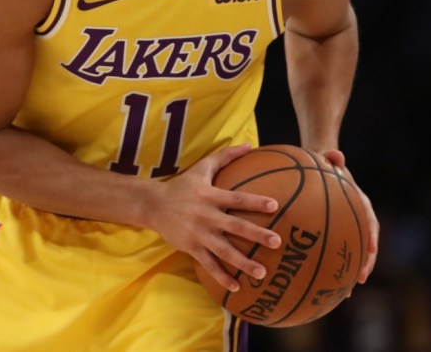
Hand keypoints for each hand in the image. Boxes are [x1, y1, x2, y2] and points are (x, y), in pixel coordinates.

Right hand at [145, 143, 281, 291]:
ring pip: (224, 250)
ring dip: (244, 262)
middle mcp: (206, 216)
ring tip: (262, 273)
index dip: (255, 202)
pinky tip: (237, 286)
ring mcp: (199, 234)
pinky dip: (222, 276)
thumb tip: (250, 144)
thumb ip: (226, 156)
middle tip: (277, 242)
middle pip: (235, 226)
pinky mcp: (191, 247)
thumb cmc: (183, 185)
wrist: (153, 205)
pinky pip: (209, 264)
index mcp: (210, 196)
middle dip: (257, 235)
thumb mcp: (202, 168)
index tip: (275, 206)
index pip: (237, 199)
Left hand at [319, 149, 378, 285]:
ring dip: (352, 270)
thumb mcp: (328, 158)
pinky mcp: (334, 231)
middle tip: (362, 277)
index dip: (371, 234)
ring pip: (353, 251)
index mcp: (358, 200)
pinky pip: (334, 250)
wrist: (322, 164)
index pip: (369, 218)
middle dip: (366, 261)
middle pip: (366, 241)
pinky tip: (320, 282)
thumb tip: (335, 154)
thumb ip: (332, 157)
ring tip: (347, 291)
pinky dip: (331, 265)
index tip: (372, 248)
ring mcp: (346, 225)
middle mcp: (356, 215)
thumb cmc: (325, 162)